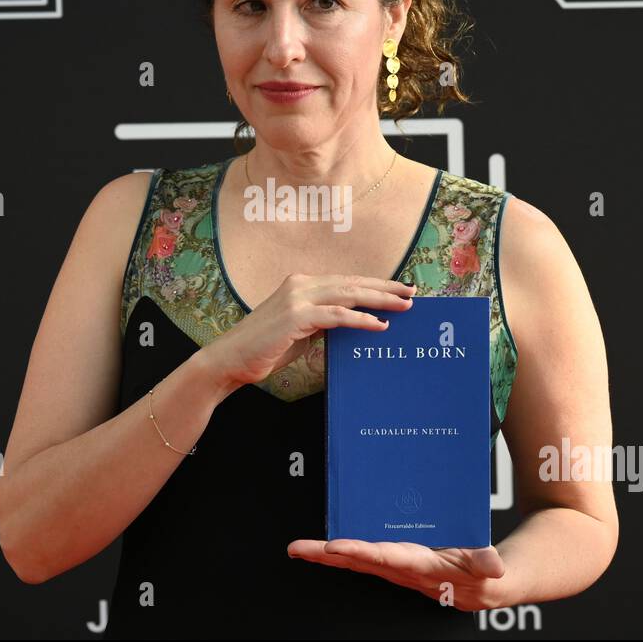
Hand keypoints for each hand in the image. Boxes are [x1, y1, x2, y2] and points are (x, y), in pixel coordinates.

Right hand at [200, 273, 415, 387]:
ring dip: (379, 300)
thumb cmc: (264, 349)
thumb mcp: (300, 331)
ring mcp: (297, 298)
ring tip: (404, 306)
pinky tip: (379, 325)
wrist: (231, 360)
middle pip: (352, 283)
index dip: (374, 284)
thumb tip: (351, 322)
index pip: (345, 281)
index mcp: (301, 285)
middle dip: (384, 288)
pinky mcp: (296, 316)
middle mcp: (300, 285)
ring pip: (348, 294)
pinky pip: (337, 316)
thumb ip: (322, 322)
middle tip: (411, 293)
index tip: (399, 289)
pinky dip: (361, 319)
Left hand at [286, 538, 510, 611]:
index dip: (361, 552)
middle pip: (361, 561)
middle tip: (299, 548)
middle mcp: (405, 570)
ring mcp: (398, 569)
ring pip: (357, 562)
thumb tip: (494, 567)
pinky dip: (343, 555)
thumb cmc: (486, 571)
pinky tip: (323, 549)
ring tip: (298, 549)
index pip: (388, 558)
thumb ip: (487, 565)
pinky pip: (365, 560)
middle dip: (328, 557)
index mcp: (425, 567)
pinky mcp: (397, 564)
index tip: (336, 546)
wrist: (489, 583)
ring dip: (327, 557)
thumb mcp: (491, 567)